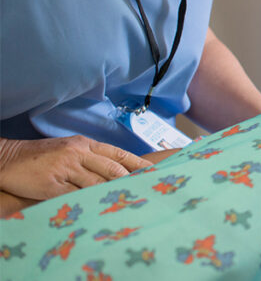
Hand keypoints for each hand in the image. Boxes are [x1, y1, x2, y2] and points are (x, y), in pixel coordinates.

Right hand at [0, 136, 151, 203]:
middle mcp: (78, 153)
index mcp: (85, 144)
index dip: (137, 164)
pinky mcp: (52, 185)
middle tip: (144, 193)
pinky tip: (98, 209)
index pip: (118, 154)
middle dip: (130, 182)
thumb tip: (117, 171)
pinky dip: (88, 203)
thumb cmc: (41, 156)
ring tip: (126, 204)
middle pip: (112, 169)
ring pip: (97, 184)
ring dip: (111, 195)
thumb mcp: (69, 149)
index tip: (153, 173)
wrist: (7, 158)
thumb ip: (91, 157)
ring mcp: (65, 168)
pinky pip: (75, 196)